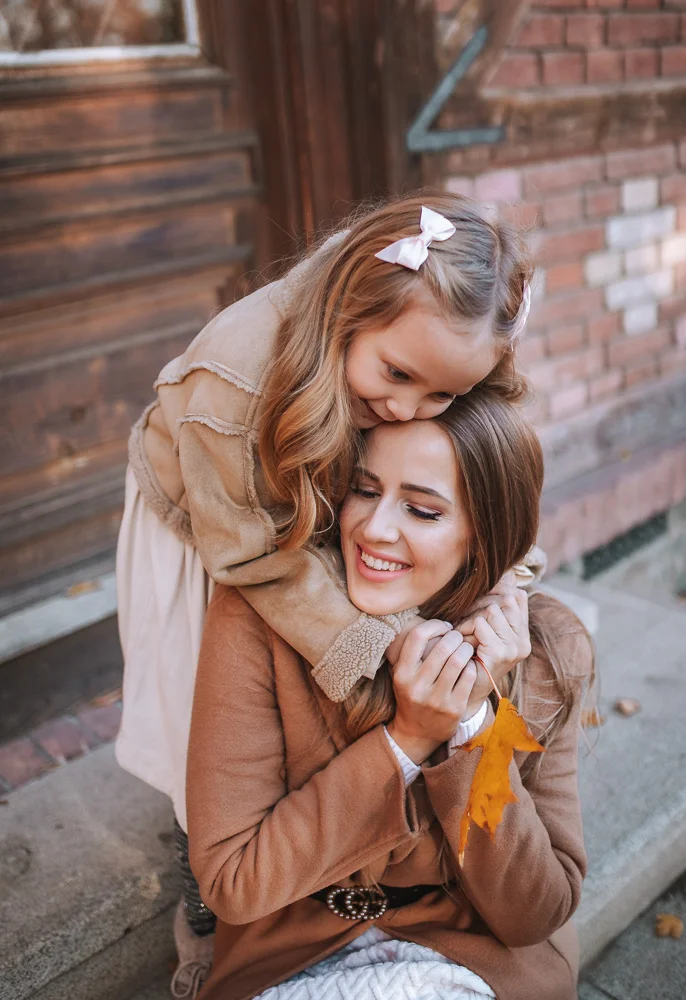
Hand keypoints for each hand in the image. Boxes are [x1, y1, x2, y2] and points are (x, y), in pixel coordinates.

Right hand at [387, 620, 477, 763]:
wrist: (417, 733)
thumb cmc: (412, 694)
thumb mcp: (403, 674)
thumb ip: (413, 652)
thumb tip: (436, 622)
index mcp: (402, 674)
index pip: (418, 637)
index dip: (435, 625)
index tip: (445, 627)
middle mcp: (417, 686)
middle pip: (443, 647)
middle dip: (455, 637)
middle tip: (459, 638)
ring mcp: (436, 699)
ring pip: (458, 660)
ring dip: (466, 649)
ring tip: (466, 649)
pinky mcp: (454, 709)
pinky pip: (469, 677)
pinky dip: (473, 667)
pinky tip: (470, 666)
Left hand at [459, 589, 530, 719]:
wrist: (464, 693)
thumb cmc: (470, 658)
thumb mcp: (486, 632)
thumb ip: (496, 612)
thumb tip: (505, 580)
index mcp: (523, 635)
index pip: (517, 597)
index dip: (496, 594)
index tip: (479, 605)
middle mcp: (523, 641)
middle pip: (504, 600)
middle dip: (481, 606)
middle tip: (468, 622)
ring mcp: (514, 648)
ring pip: (492, 610)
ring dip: (471, 619)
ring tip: (465, 634)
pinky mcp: (500, 653)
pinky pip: (481, 623)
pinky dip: (466, 628)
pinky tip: (463, 641)